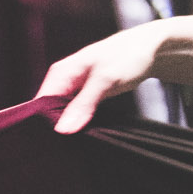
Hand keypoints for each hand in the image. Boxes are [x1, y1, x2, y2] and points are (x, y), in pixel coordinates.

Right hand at [40, 26, 159, 133]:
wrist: (153, 48)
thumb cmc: (128, 55)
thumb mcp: (105, 79)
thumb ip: (83, 103)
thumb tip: (62, 129)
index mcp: (60, 72)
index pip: (40, 103)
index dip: (44, 122)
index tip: (53, 141)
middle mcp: (64, 80)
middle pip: (50, 110)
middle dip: (58, 125)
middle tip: (67, 145)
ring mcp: (77, 88)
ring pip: (65, 113)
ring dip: (71, 125)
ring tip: (76, 141)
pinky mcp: (89, 95)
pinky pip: (79, 112)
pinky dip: (82, 121)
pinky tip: (86, 134)